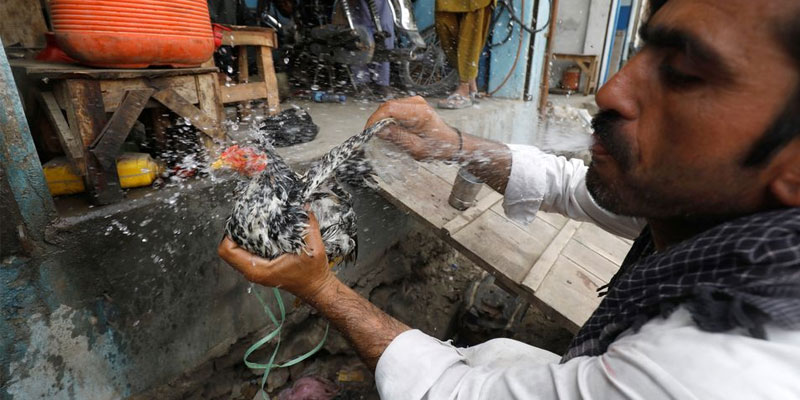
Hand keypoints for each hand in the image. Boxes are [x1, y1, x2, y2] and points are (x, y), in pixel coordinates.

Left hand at [217, 212, 334, 300]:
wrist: (317, 287)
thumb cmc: (313, 274)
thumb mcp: (314, 248)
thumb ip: (309, 226)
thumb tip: (304, 207)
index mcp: (259, 270)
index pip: (228, 251)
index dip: (229, 233)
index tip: (240, 220)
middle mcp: (253, 271)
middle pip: (228, 249)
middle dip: (234, 231)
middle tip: (245, 217)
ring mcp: (255, 270)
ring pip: (234, 251)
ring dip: (240, 236)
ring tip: (250, 222)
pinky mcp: (260, 267)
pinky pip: (244, 253)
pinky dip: (247, 241)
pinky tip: (259, 231)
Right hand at [366, 96, 459, 160]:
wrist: (450, 142)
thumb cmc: (437, 146)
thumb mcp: (416, 148)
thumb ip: (397, 137)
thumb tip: (379, 130)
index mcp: (420, 112)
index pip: (390, 108)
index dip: (375, 119)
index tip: (368, 131)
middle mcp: (417, 103)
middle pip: (387, 106)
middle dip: (376, 121)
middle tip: (371, 136)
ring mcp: (414, 102)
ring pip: (388, 107)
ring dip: (381, 120)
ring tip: (379, 134)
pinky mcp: (411, 105)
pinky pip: (393, 109)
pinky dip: (387, 119)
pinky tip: (388, 130)